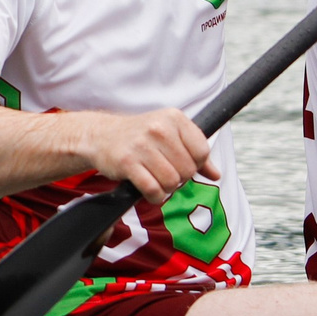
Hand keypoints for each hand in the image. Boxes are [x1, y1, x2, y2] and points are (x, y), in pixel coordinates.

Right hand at [76, 107, 216, 203]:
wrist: (101, 135)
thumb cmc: (139, 136)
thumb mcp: (170, 134)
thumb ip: (194, 152)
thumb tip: (216, 174)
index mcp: (174, 118)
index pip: (202, 151)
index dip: (195, 165)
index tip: (182, 164)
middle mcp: (159, 128)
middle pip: (187, 169)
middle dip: (180, 178)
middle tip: (166, 173)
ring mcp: (142, 145)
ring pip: (172, 182)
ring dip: (166, 188)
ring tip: (156, 180)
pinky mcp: (127, 162)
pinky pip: (153, 189)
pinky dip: (154, 196)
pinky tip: (148, 190)